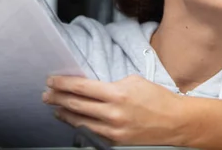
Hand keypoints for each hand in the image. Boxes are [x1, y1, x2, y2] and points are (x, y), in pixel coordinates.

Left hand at [43, 74, 185, 145]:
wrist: (175, 122)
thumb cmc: (157, 98)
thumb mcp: (134, 81)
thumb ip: (111, 84)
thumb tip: (93, 88)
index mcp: (117, 94)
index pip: (82, 88)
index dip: (63, 84)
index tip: (52, 80)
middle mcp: (112, 113)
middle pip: (76, 104)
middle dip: (58, 98)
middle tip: (46, 93)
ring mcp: (113, 130)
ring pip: (80, 121)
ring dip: (64, 112)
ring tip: (54, 107)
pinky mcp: (115, 141)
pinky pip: (91, 132)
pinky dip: (79, 124)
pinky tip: (73, 119)